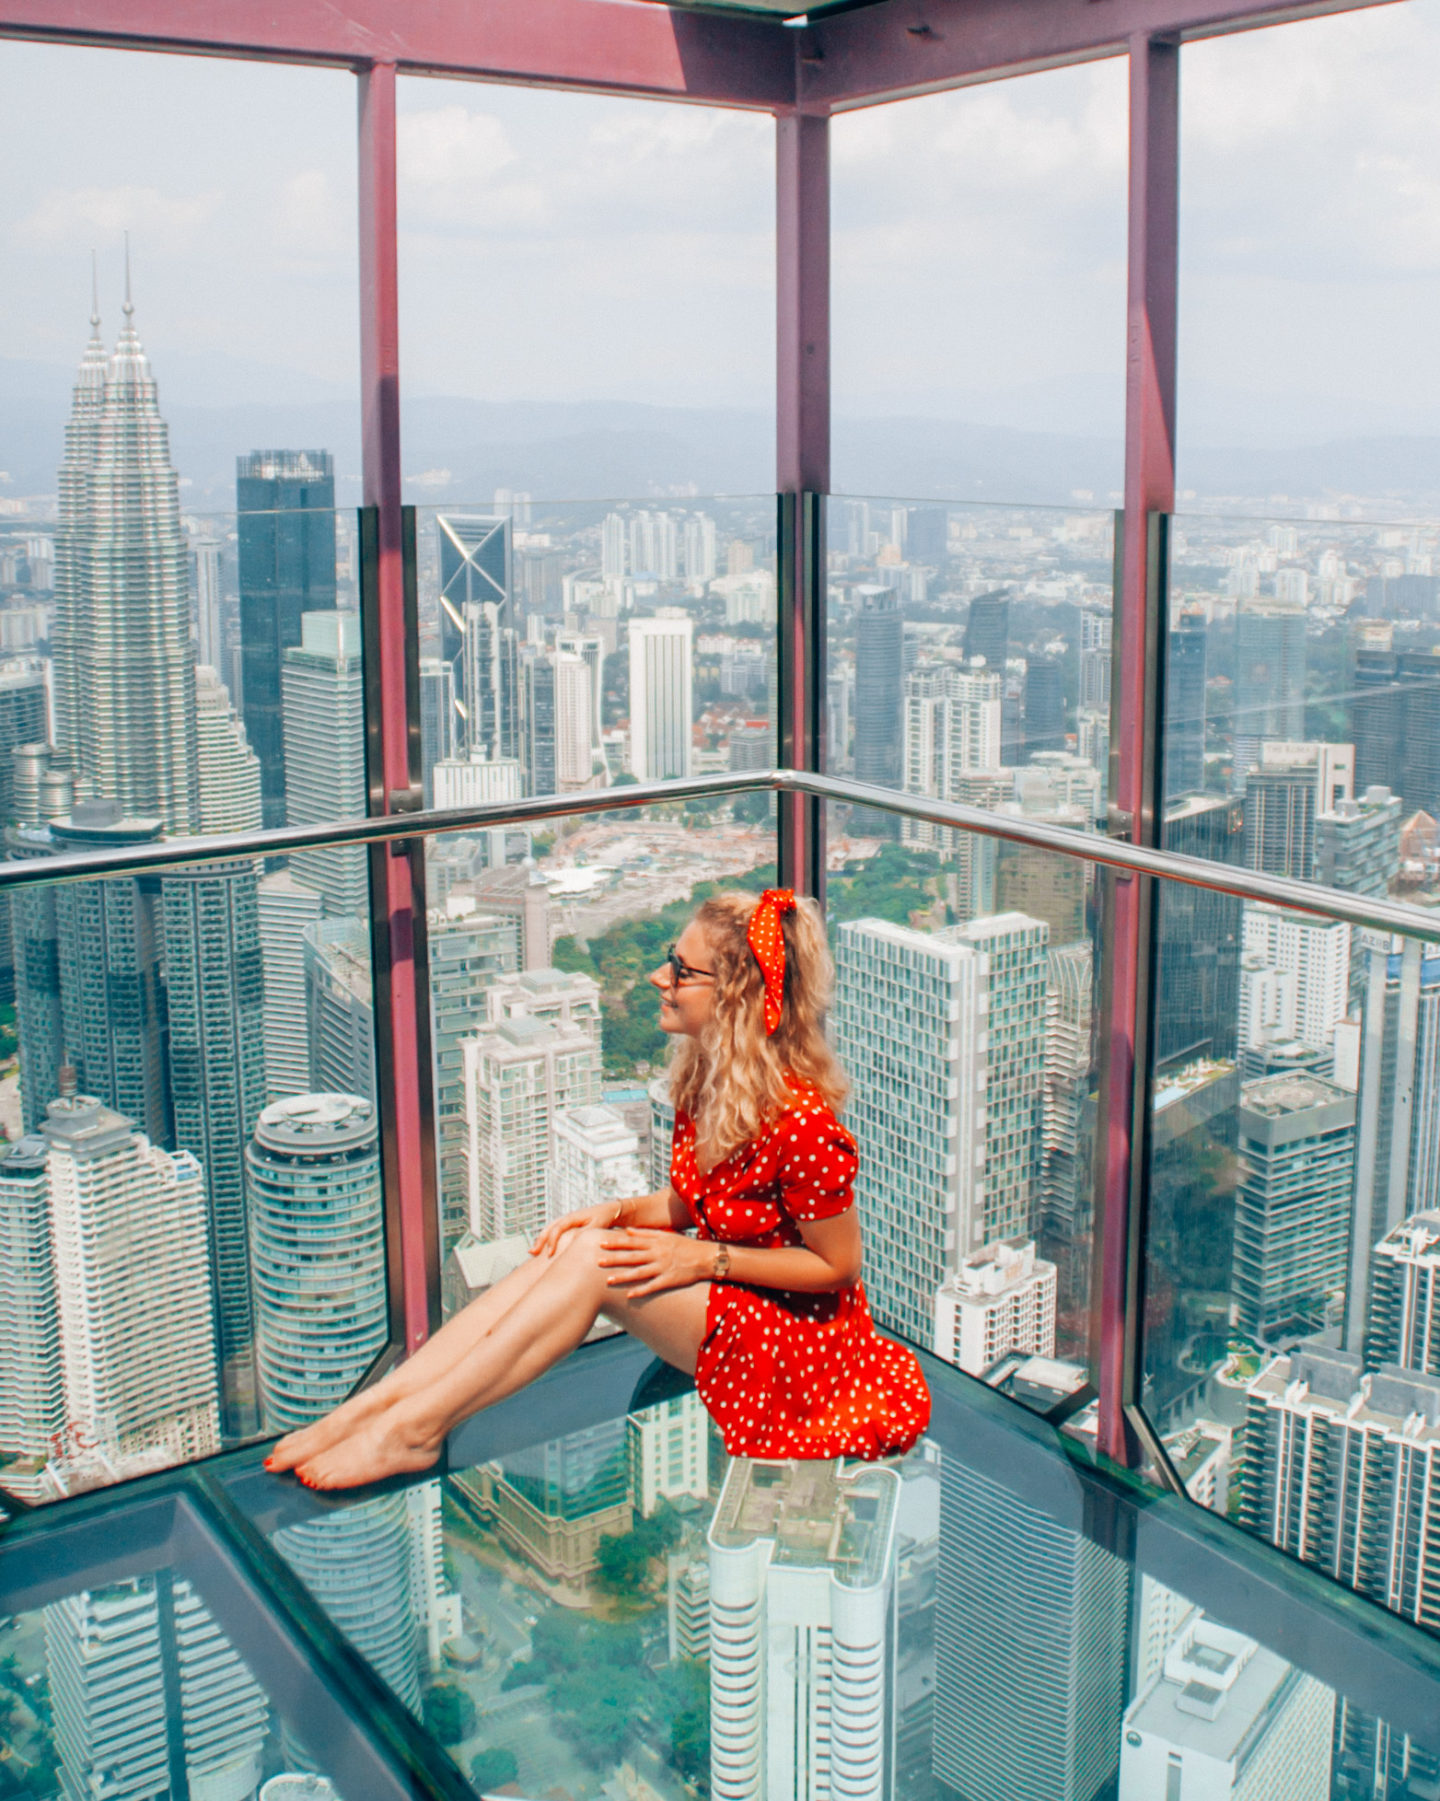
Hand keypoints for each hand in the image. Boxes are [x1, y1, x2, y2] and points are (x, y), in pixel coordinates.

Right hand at [531, 1202, 620, 1259]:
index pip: (557, 1228)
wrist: (612, 1210)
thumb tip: (575, 1243)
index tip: (550, 1254)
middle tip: (532, 1253)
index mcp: (573, 1217)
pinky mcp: (570, 1227)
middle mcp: (568, 1218)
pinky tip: (545, 1250)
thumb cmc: (606, 1217)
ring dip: (542, 1240)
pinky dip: (548, 1240)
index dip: (552, 1241)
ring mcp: (568, 1222)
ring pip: (550, 1230)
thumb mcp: (597, 1225)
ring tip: (533, 1253)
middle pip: (549, 1228)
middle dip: (540, 1240)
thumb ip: (586, 1233)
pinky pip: (555, 1233)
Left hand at [598, 1228, 712, 1298]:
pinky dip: (641, 1291)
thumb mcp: (666, 1235)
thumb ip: (646, 1233)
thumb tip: (627, 1231)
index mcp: (656, 1242)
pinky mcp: (670, 1280)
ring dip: (623, 1276)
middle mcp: (657, 1254)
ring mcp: (663, 1267)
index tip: (601, 1242)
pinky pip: (653, 1286)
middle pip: (632, 1257)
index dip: (616, 1242)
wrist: (706, 1257)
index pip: (631, 1242)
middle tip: (597, 1261)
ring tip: (608, 1280)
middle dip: (614, 1258)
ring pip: (640, 1272)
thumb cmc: (684, 1246)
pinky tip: (630, 1296)